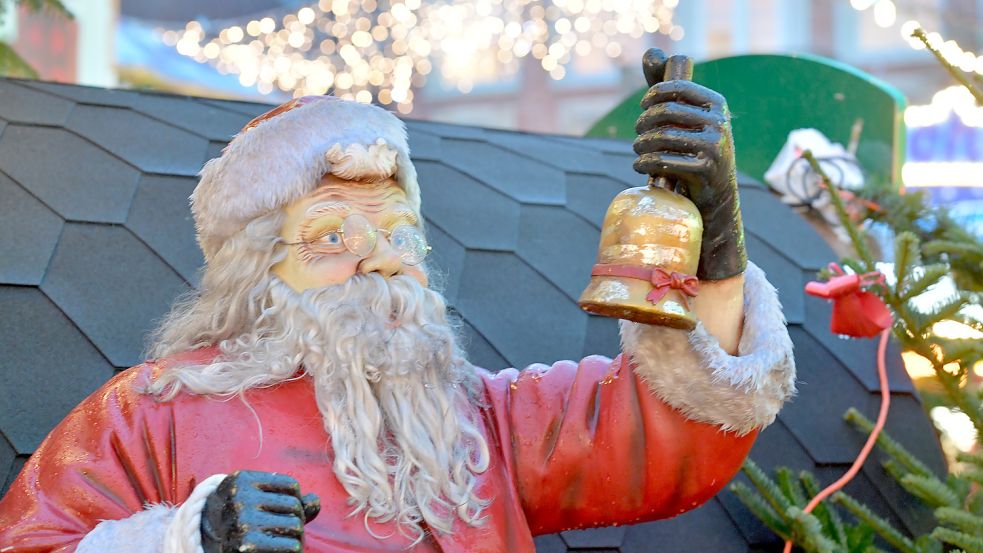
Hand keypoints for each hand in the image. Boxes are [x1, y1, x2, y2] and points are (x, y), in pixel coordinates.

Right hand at [201, 470, 320, 552]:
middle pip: (295, 506)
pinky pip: (291, 546)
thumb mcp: (261, 499)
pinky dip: (292, 549)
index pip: (291, 486)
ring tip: (280, 539)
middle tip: (281, 529)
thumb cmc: (243, 516)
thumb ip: (291, 498)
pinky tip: (280, 549)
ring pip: (295, 526)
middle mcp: (239, 499)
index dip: (293, 499)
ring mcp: (242, 523)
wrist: (208, 542)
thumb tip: (315, 502)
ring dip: (296, 536)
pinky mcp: (246, 547)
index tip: (280, 509)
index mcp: (241, 480)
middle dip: (295, 519)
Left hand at [632, 49, 746, 280]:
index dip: (652, 96)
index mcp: (716, 103)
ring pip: (661, 137)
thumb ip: (668, 87)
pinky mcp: (705, 169)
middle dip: (643, 123)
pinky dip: (644, 162)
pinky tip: (640, 165)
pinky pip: (664, 160)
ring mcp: (715, 145)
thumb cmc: (697, 150)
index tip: (643, 107)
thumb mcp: (689, 118)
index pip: (676, 88)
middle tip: (637, 134)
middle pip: (665, 113)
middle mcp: (719, 121)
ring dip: (640, 145)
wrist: (717, 195)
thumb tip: (649, 53)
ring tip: (636, 150)